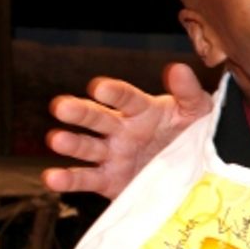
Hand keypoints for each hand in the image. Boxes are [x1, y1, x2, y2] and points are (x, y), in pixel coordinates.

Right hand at [42, 63, 211, 198]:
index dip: (114, 92)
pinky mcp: (108, 180)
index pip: (126, 98)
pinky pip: (86, 179)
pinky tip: (52, 178)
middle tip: (61, 106)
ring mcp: (112, 155)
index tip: (100, 87)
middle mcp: (120, 130)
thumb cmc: (191, 134)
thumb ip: (188, 91)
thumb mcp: (197, 112)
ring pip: (86, 147)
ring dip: (70, 143)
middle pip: (97, 118)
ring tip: (56, 139)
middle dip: (79, 112)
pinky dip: (68, 180)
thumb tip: (179, 68)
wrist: (193, 171)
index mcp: (141, 110)